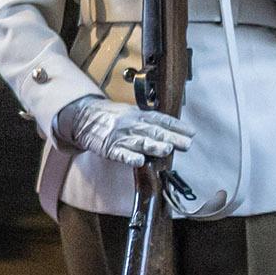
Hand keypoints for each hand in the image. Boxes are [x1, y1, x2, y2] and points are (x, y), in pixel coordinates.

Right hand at [65, 96, 192, 165]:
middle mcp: (131, 124)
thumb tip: (177, 131)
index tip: (191, 132)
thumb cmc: (113, 117)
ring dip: (154, 146)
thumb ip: (152, 122)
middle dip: (171, 137)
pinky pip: (120, 154)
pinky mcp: (109, 148)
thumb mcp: (133, 113)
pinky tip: (139, 161)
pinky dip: (129, 157)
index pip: (161, 119)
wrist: (84, 116)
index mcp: (139, 114)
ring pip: (139, 141)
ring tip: (167, 150)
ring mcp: (120, 136)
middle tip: (186, 144)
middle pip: (153, 131)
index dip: (176, 126)